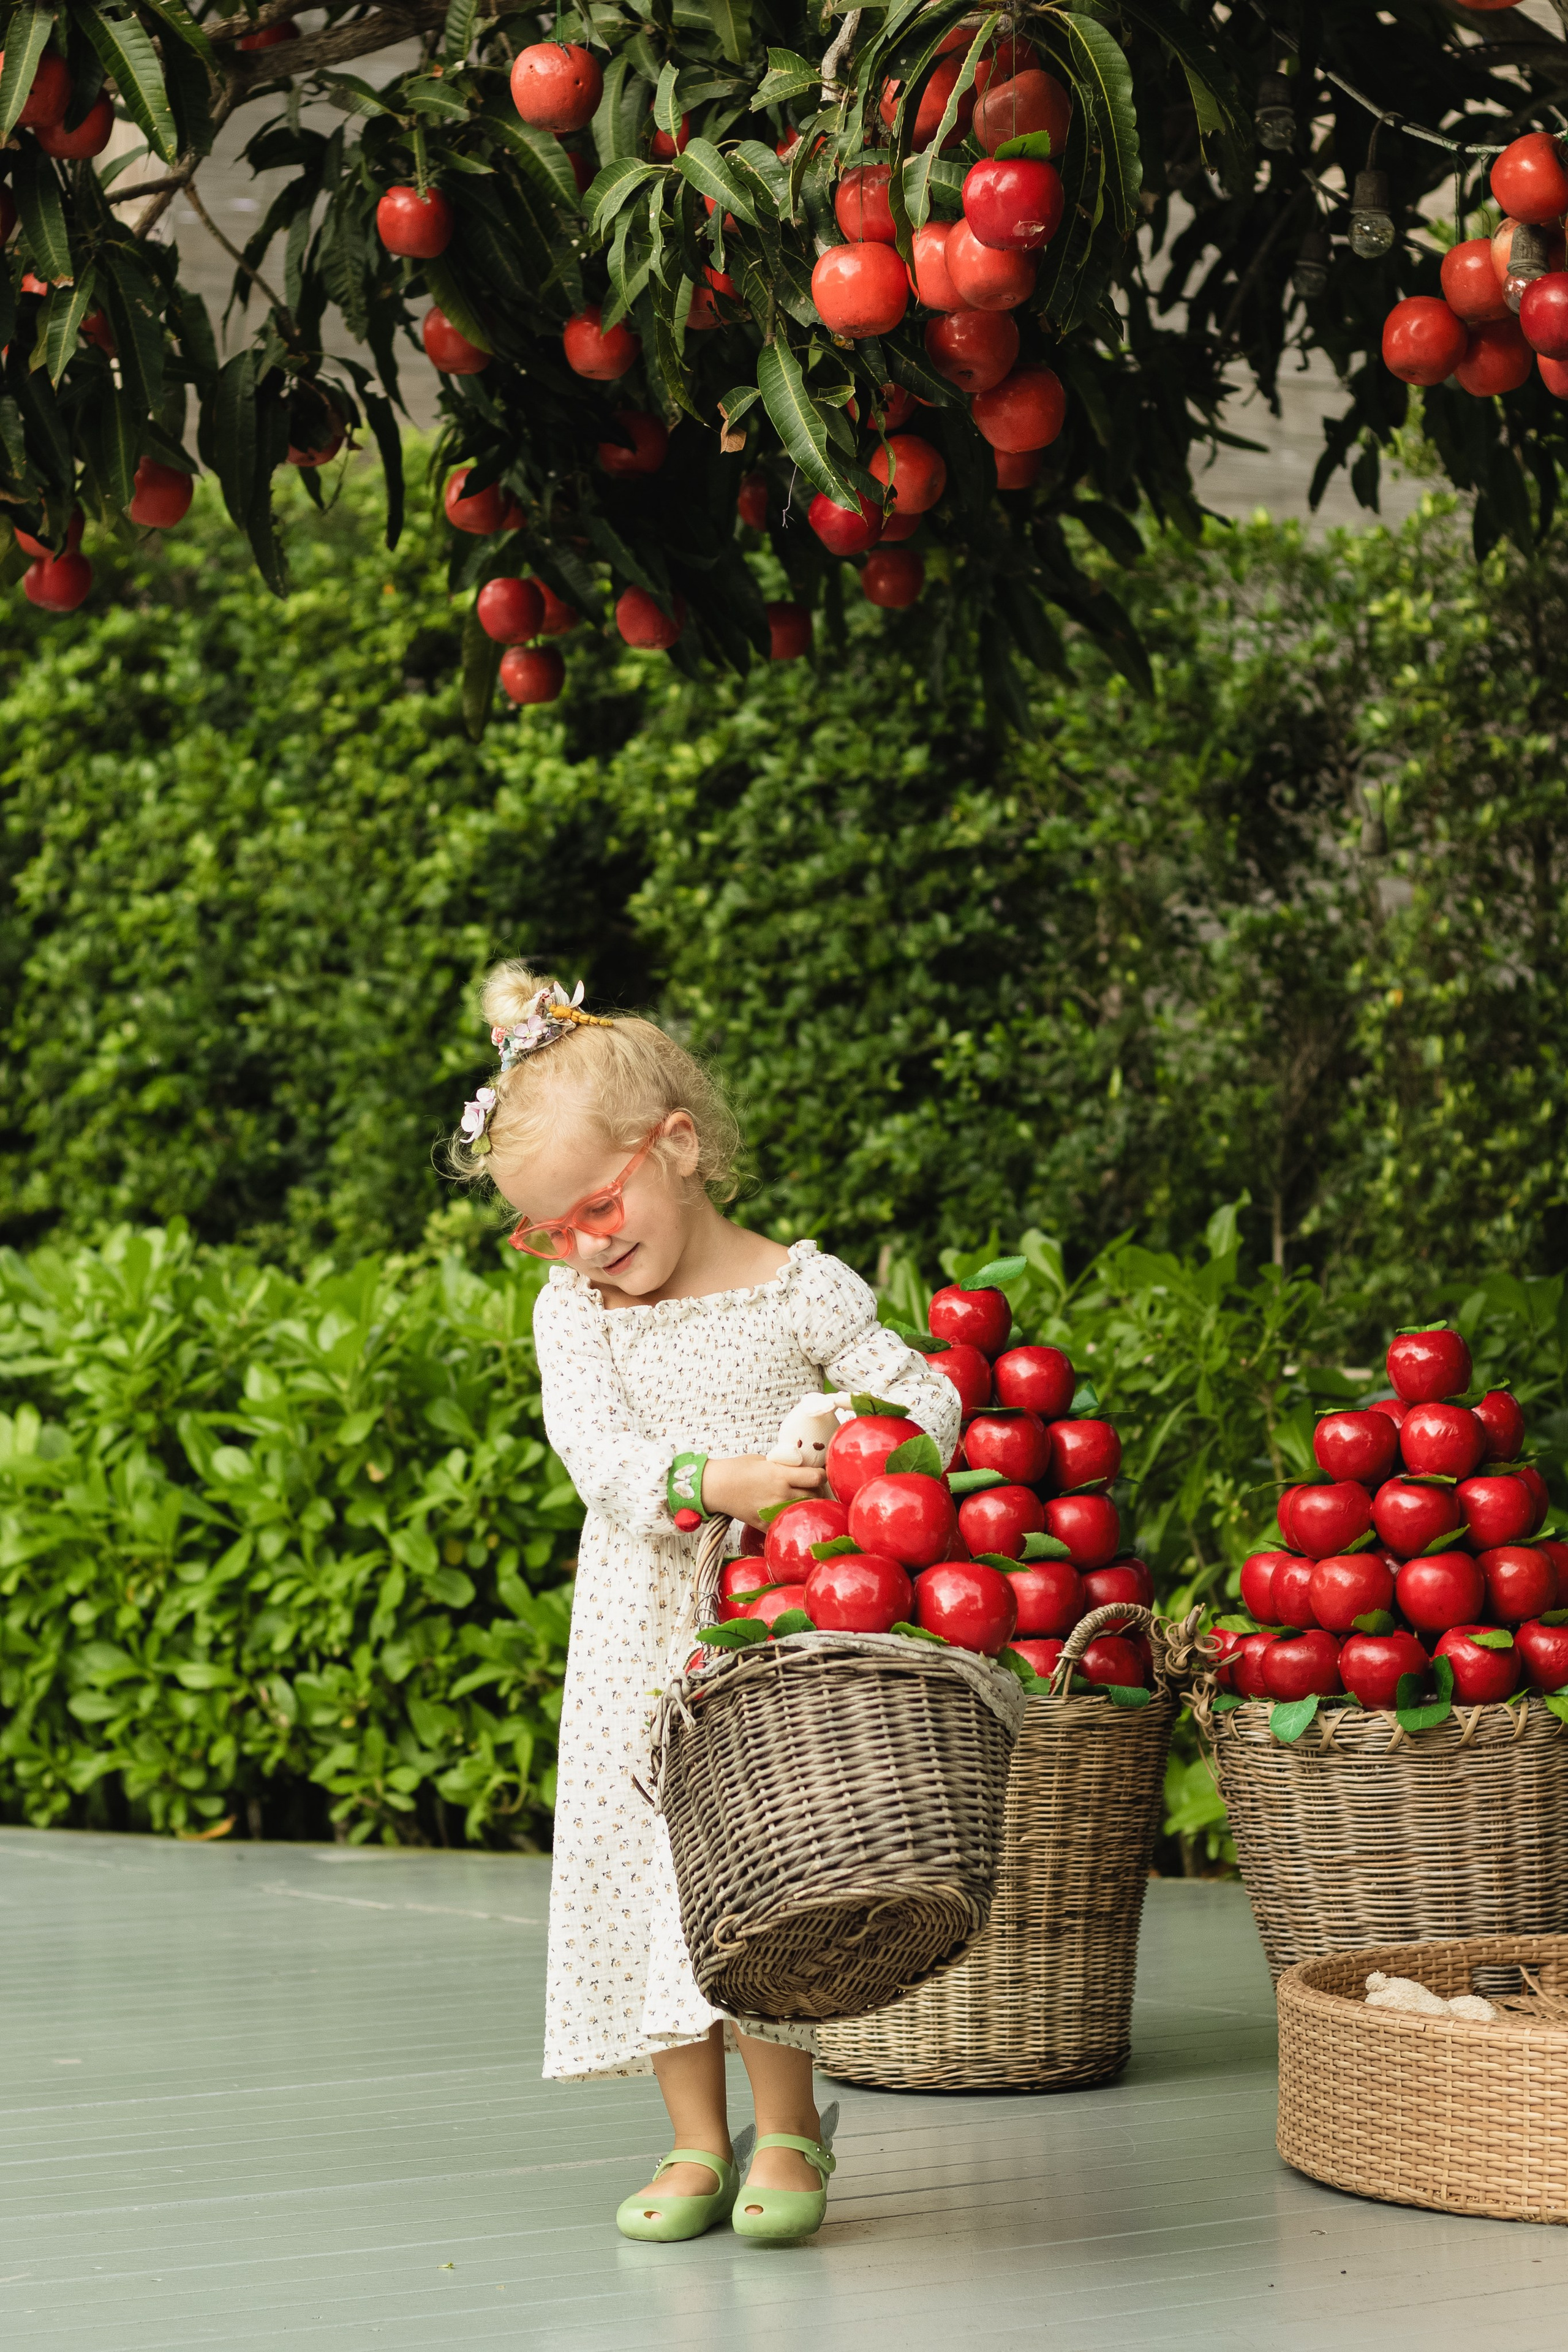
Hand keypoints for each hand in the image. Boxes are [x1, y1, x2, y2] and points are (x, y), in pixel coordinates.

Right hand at [701, 1455, 824, 1528]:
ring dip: (807, 1504)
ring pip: (803, 1509)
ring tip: (802, 1499)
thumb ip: (783, 1466)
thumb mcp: (764, 1460)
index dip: (822, 1474)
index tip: (820, 1473)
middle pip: (814, 1495)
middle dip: (817, 1490)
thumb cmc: (737, 1469)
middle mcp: (781, 1494)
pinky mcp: (765, 1523)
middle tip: (813, 1487)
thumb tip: (800, 1469)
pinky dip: (790, 1518)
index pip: (817, 1477)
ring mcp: (774, 1510)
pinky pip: (786, 1523)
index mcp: (781, 1475)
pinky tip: (788, 1513)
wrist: (716, 1486)